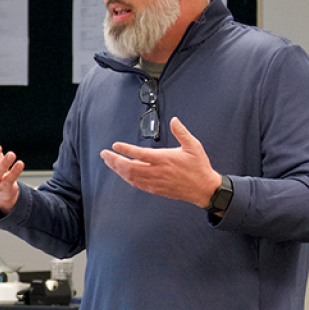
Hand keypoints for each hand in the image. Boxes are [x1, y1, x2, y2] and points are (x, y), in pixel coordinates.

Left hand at [100, 117, 221, 207]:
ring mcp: (155, 182)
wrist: (203, 188)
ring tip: (109, 162)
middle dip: (114, 161)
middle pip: (130, 167)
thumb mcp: (193, 146)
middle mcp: (157, 172)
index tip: (115, 145)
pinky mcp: (155, 189)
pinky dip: (126, 177)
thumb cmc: (199, 167)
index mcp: (165, 159)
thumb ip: (182, 132)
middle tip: (104, 154)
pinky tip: (121, 173)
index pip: (140, 154)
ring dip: (118, 169)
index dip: (126, 150)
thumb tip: (174, 120)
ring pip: (131, 177)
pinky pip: (136, 184)